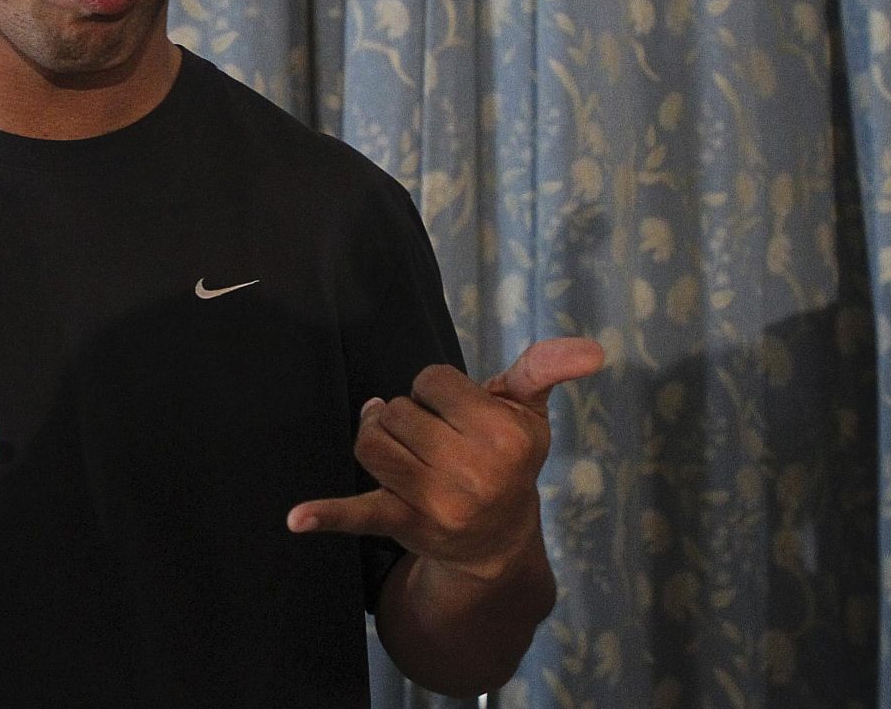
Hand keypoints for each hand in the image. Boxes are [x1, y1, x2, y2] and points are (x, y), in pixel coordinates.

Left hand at [286, 338, 603, 579]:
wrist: (498, 542)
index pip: (432, 379)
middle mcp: (473, 471)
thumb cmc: (507, 461)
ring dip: (376, 436)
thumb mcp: (530, 414)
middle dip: (406, 414)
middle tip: (429, 435)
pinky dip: (326, 515)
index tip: (454, 412)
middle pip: (397, 409)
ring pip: (371, 443)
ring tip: (392, 442)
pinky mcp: (404, 525)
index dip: (436, 389)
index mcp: (505, 436)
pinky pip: (360, 514)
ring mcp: (436, 501)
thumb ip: (545, 370)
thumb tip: (593, 348)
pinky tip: (297, 518)